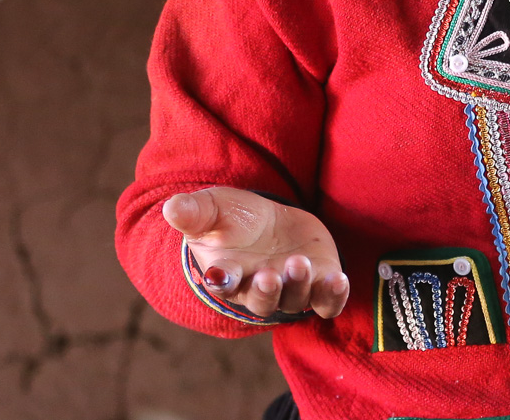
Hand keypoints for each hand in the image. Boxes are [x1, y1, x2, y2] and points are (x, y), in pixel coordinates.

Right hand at [162, 187, 348, 318]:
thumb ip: (193, 212)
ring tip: (298, 263)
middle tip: (269, 273)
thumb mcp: (212, 208)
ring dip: (299, 285)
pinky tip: (338, 280)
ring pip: (296, 299)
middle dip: (267, 290)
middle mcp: (261, 289)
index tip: (220, 272)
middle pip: (263, 300)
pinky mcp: (320, 283)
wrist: (270, 225)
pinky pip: (327, 302)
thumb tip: (171, 207)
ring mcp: (292, 289)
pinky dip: (334, 296)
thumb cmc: (234, 220)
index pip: (224, 283)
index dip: (222, 280)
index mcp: (229, 275)